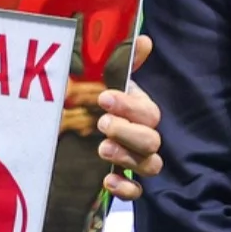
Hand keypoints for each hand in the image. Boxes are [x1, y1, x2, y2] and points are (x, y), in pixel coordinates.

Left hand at [100, 36, 163, 201]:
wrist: (79, 131)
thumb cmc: (102, 104)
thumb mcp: (111, 81)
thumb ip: (127, 62)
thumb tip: (144, 39)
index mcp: (143, 112)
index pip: (148, 112)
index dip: (129, 106)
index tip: (105, 97)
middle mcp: (146, 138)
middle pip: (151, 141)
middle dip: (128, 131)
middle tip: (102, 123)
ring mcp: (138, 161)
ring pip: (150, 165)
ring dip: (128, 157)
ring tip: (102, 147)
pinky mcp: (126, 182)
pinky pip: (137, 193)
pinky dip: (126, 189)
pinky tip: (108, 181)